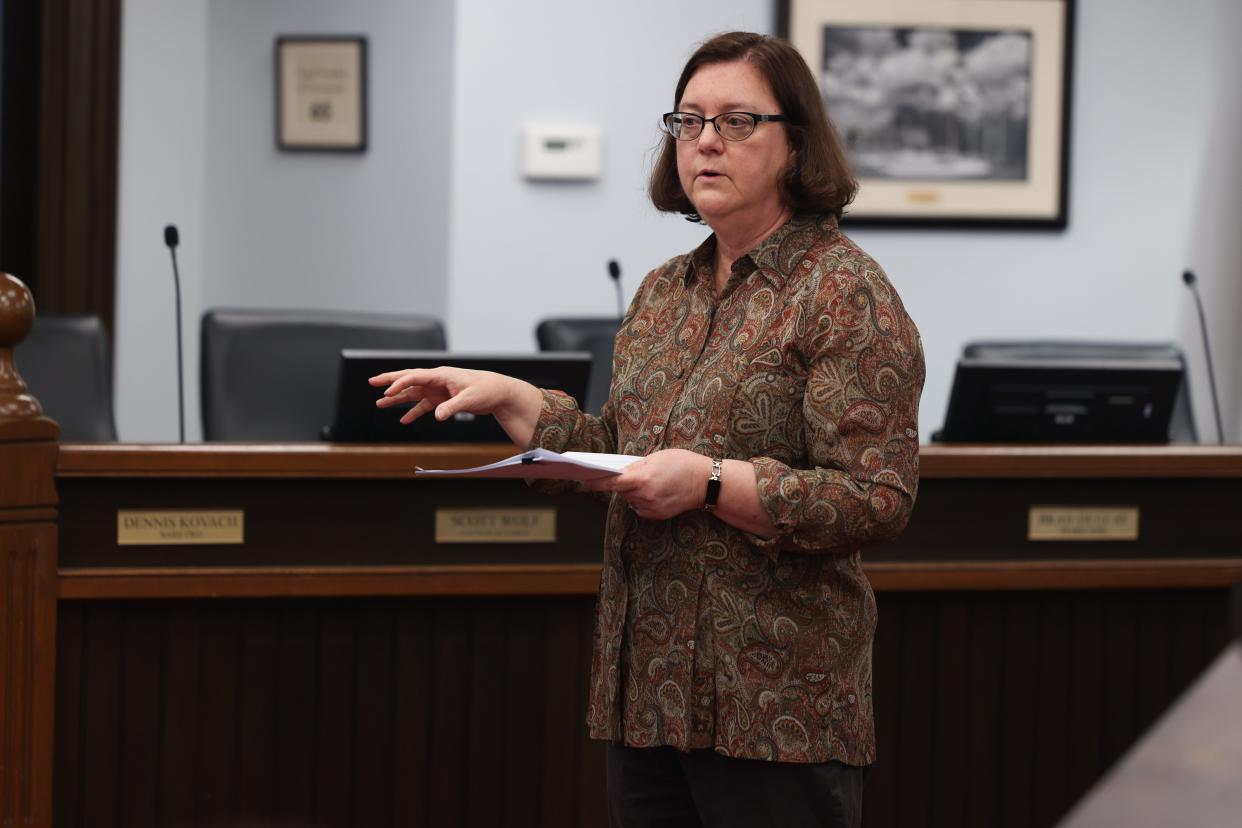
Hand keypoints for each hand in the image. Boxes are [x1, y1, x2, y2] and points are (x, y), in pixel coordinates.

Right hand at [368, 366, 542, 444]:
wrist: (498, 392)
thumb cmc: (486, 389)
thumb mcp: (469, 399)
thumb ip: (452, 407)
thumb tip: (437, 416)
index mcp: (441, 375)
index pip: (415, 376)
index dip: (399, 384)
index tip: (387, 392)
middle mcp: (437, 380)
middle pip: (409, 379)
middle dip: (390, 381)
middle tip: (372, 382)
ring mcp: (438, 390)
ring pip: (413, 393)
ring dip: (397, 399)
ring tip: (380, 404)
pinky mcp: (442, 399)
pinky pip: (424, 406)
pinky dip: (414, 412)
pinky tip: (404, 419)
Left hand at [586, 449, 710, 519]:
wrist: (706, 483)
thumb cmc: (683, 464)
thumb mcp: (657, 457)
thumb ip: (636, 467)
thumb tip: (619, 473)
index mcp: (642, 479)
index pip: (612, 482)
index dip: (596, 481)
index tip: (585, 479)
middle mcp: (644, 496)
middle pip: (621, 490)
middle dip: (622, 482)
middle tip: (631, 472)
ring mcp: (650, 508)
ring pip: (630, 499)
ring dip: (633, 490)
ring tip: (650, 480)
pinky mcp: (656, 516)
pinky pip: (640, 507)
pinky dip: (641, 499)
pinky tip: (655, 491)